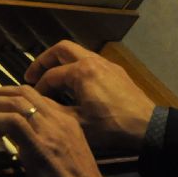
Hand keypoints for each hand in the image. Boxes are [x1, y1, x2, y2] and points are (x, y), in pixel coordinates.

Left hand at [0, 85, 102, 176]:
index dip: (11, 98)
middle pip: (24, 92)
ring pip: (16, 101)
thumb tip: (18, 140)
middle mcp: (59, 120)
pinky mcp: (39, 145)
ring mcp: (50, 130)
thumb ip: (43, 142)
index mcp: (67, 121)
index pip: (36, 97)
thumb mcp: (63, 155)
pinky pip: (12, 120)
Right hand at [25, 40, 156, 153]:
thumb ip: (53, 110)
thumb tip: (35, 104)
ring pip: (77, 53)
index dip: (38, 88)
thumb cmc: (111, 126)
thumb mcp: (77, 123)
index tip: (32, 100)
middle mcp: (93, 61)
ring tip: (51, 80)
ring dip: (61, 63)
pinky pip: (90, 61)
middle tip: (32, 76)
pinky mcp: (115, 71)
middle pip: (61, 49)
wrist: (145, 126)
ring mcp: (106, 64)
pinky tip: (74, 85)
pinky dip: (76, 67)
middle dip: (44, 60)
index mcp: (81, 72)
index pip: (50, 75)